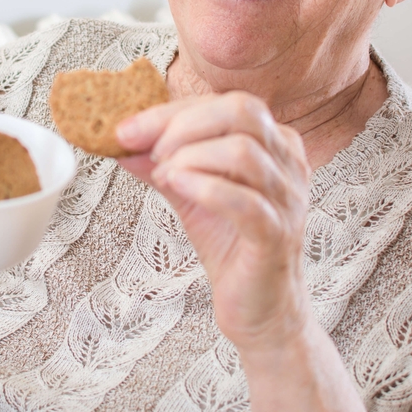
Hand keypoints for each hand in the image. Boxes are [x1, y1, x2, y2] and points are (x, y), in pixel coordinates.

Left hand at [116, 92, 314, 353]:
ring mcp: (287, 200)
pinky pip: (244, 201)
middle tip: (150, 150)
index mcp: (275, 143)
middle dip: (182, 124)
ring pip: (242, 151)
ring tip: (164, 175)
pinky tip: (177, 188)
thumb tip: (123, 142)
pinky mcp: (276, 236)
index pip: (225, 103)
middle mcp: (289, 164)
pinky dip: (203, 187)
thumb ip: (162, 164)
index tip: (128, 129)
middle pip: (242, 111)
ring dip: (189, 157)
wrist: (259, 307)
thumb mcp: (191, 193)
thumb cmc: (231, 245)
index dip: (171, 111)